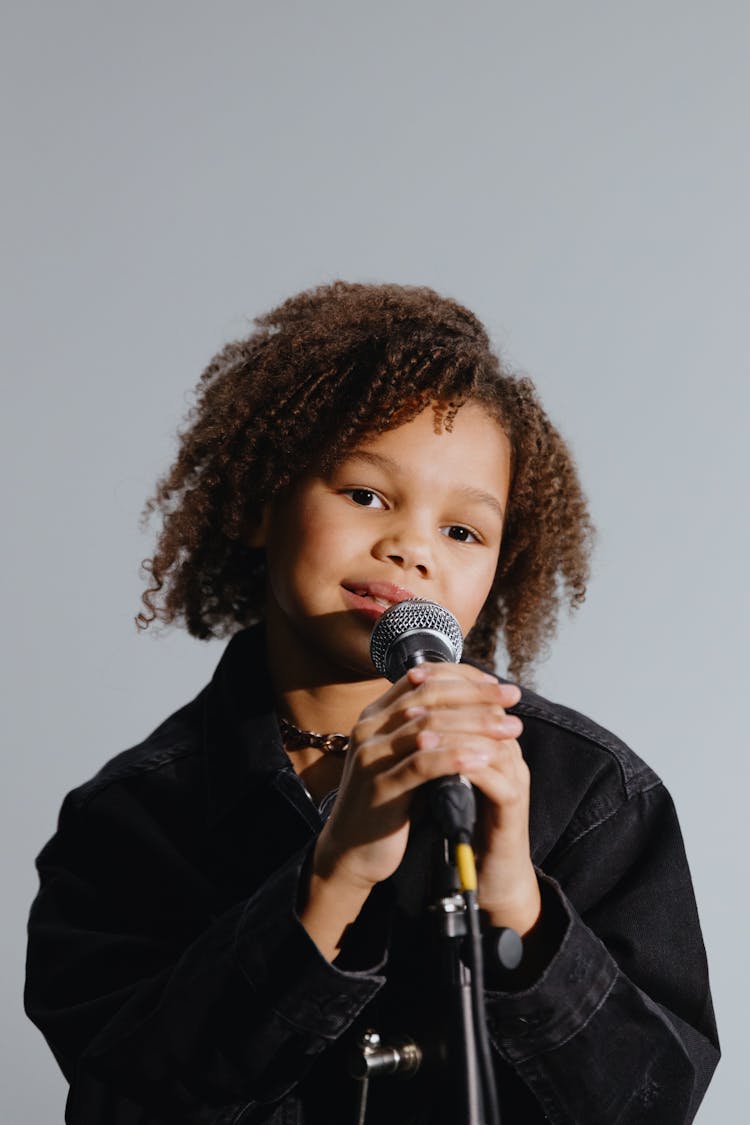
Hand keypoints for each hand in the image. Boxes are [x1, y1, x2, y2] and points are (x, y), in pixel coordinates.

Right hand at [311, 663, 526, 897]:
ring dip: (475, 724)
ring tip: (509, 728)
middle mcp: (368, 729)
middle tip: (513, 698)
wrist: (351, 850)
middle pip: (429, 697)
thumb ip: (425, 730)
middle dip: (476, 695)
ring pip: (429, 727)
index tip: (497, 683)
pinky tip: (484, 756)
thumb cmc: (388, 801)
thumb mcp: (403, 757)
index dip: (463, 677)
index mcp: (374, 715)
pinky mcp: (379, 787)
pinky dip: (456, 757)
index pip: (423, 679)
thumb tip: (474, 706)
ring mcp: (371, 757)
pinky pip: (422, 765)